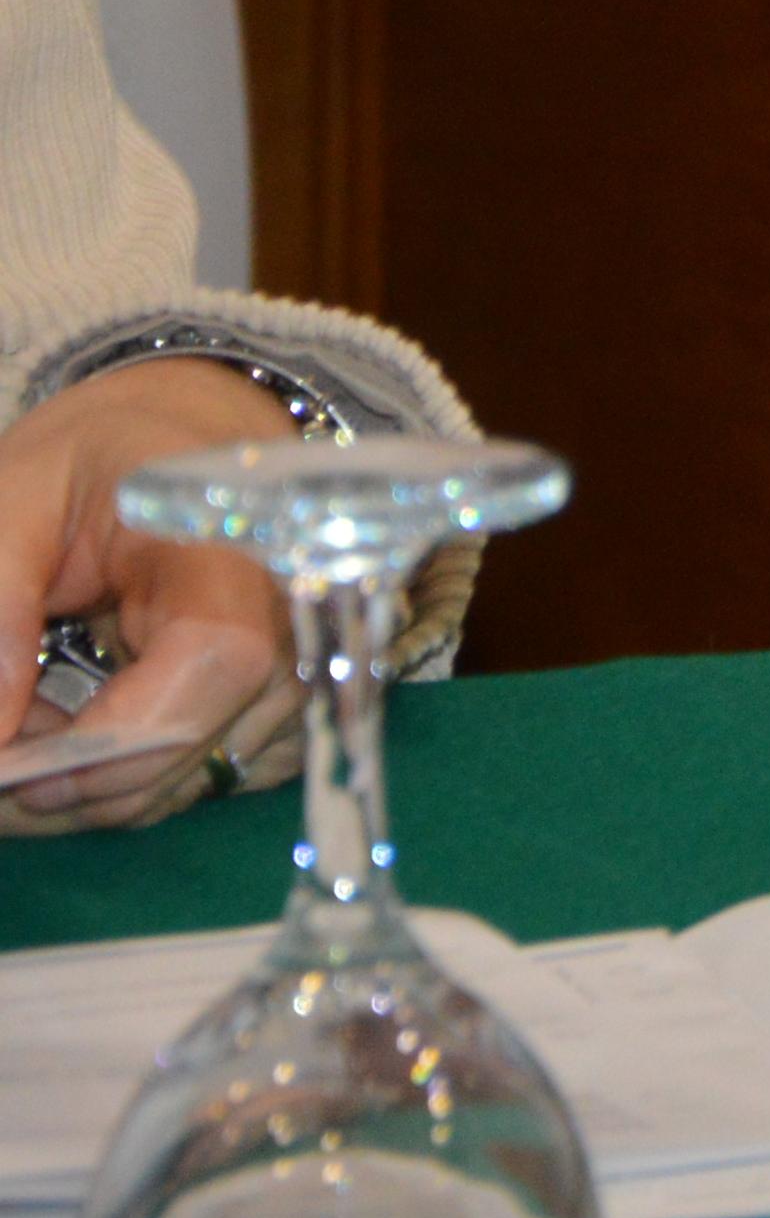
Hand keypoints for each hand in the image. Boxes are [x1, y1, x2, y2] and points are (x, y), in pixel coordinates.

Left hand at [0, 359, 301, 832]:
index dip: (113, 739)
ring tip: (29, 717)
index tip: (9, 762)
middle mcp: (293, 616)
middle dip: (73, 776)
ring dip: (91, 782)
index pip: (218, 664)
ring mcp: (291, 666)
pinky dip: (120, 774)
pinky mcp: (272, 702)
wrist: (174, 435)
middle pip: (194, 746)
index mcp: (241, 544)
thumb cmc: (96, 458)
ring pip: (187, 778)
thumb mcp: (15, 504)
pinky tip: (75, 727)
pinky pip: (193, 774)